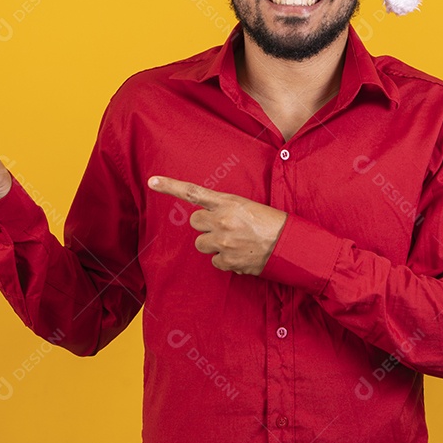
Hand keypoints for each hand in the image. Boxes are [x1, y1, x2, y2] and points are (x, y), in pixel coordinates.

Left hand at [148, 176, 286, 274]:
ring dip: (213, 243)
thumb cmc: (273, 223)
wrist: (291, 246)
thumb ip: (226, 210)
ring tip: (235, 242)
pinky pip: (215, 261)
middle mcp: (222, 221)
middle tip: (224, 226)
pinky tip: (241, 254)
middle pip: (195, 222)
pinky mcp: (227, 261)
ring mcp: (223, 242)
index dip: (170, 186)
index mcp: (228, 202)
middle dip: (206, 225)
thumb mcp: (249, 207)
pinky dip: (225, 260)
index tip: (152, 181)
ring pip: (201, 243)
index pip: (193, 192)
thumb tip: (212, 221)